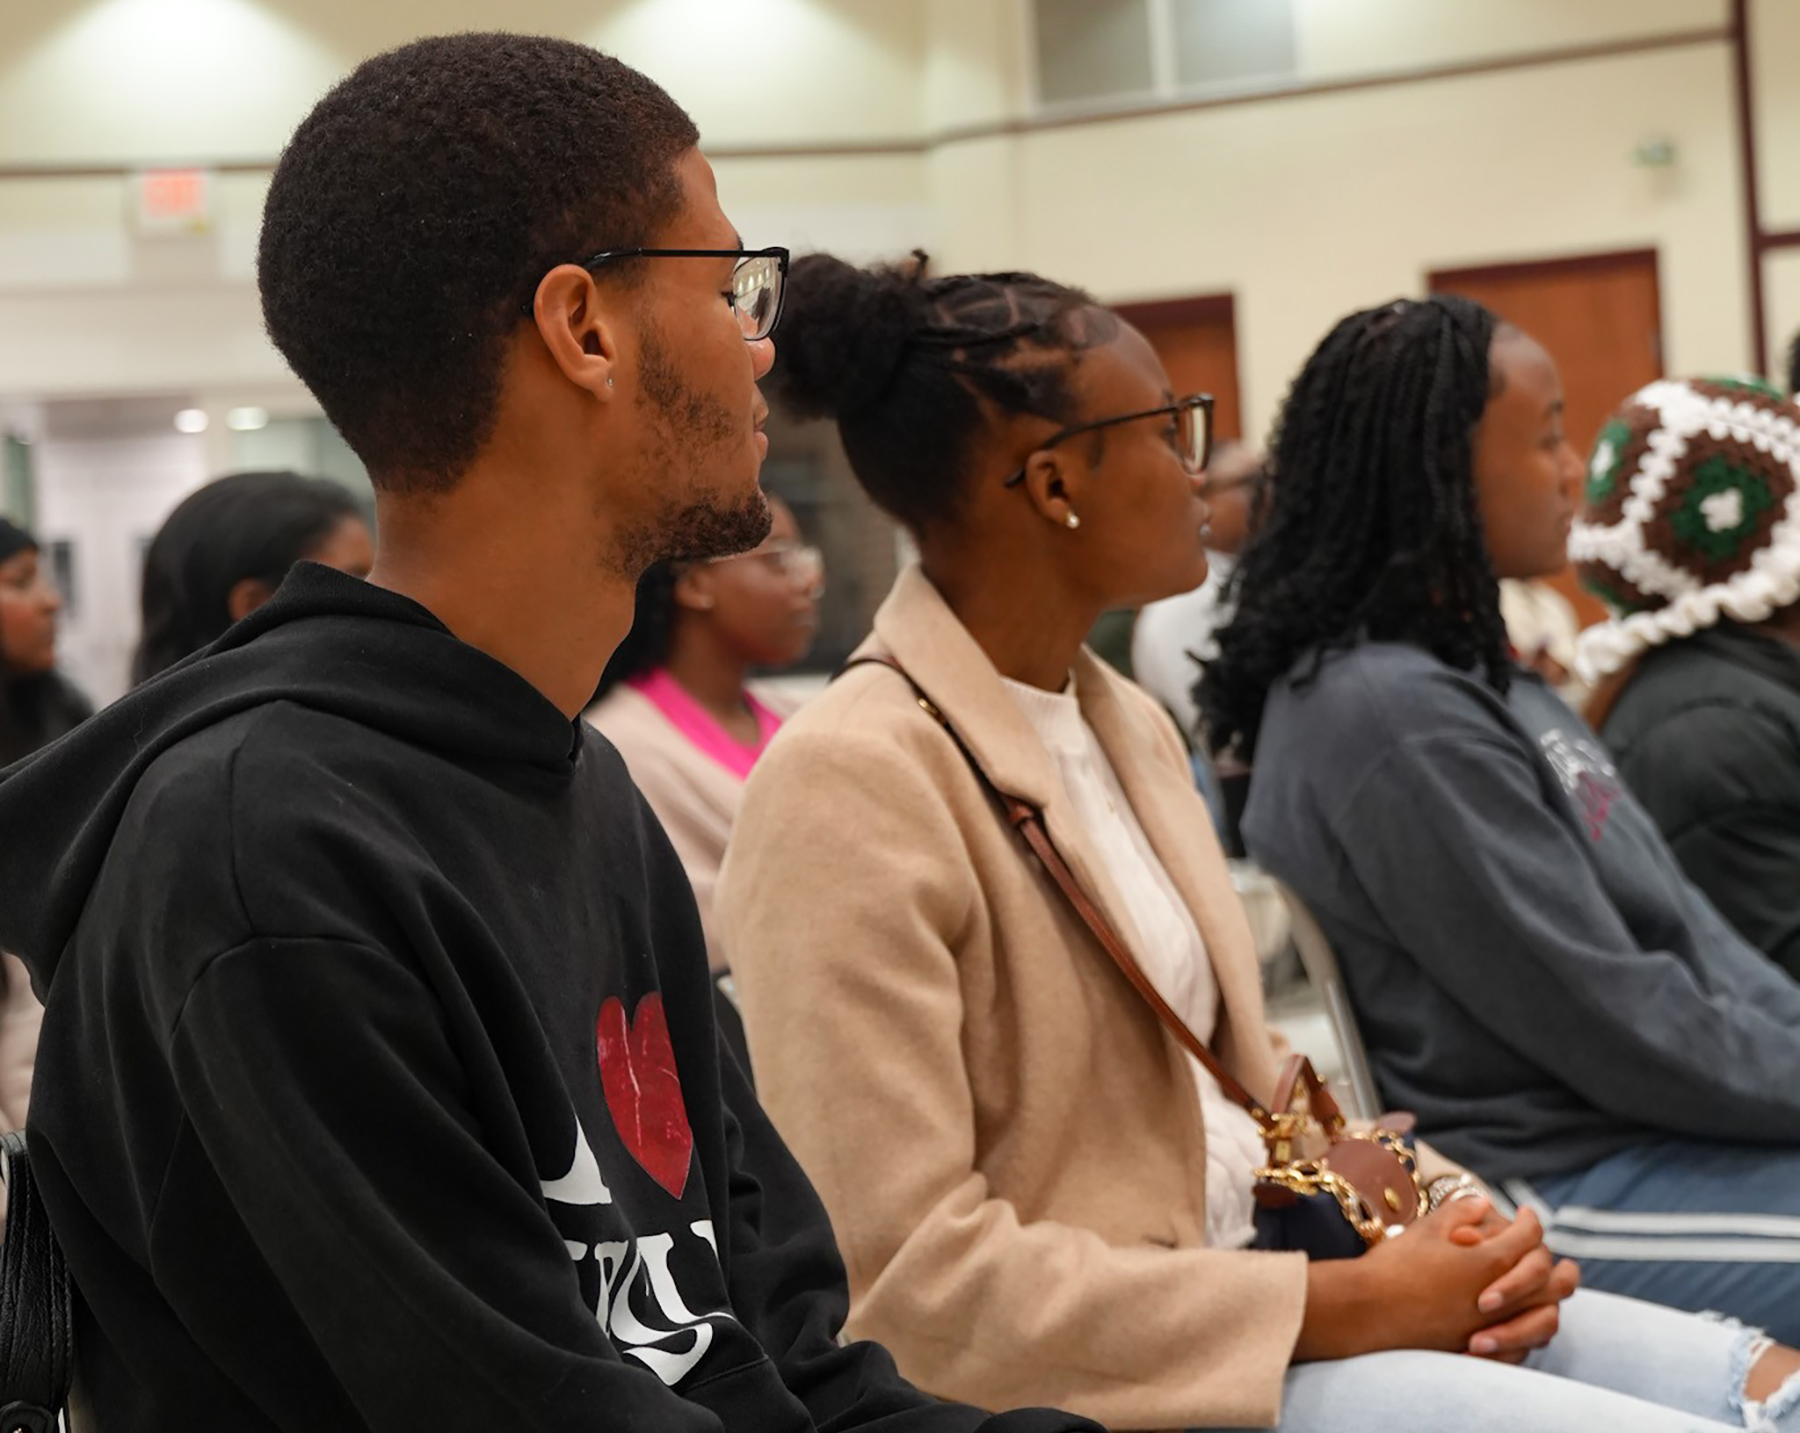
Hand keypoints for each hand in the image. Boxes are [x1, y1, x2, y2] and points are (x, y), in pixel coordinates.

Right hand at [1294, 1198, 1564, 1362]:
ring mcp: (1495, 1327)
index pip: (1530, 1235)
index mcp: (1490, 1260)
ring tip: (1538, 1290)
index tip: (1524, 1213)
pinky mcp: (1483, 1352)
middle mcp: (1502, 1296)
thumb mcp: (1426, 1228)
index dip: (1530, 1220)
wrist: (1367, 1311)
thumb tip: (1485, 1203)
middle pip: (1556, 1281)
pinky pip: (1527, 1348)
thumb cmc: (1393, 1266)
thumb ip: (1460, 1212)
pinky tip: (1516, 1320)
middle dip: (1557, 1265)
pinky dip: (1529, 1332)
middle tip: (1549, 1254)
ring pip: (1548, 1318)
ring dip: (1549, 1301)